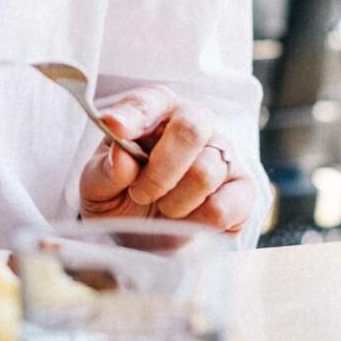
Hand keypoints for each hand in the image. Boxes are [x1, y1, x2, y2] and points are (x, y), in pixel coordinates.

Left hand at [77, 86, 261, 233]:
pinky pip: (223, 206)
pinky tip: (187, 221)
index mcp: (157, 112)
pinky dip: (196, 222)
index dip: (132, 114)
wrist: (148, 238)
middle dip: (160, 170)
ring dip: (174, 202)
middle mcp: (196, 124)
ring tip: (163, 208)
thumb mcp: (98, 188)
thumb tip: (121, 156)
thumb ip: (105, 170)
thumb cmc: (122, 199)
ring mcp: (225, 155)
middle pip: (191, 128)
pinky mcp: (243, 191)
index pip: (148, 102)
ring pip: (205, 171)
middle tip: (140, 193)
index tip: (114, 126)